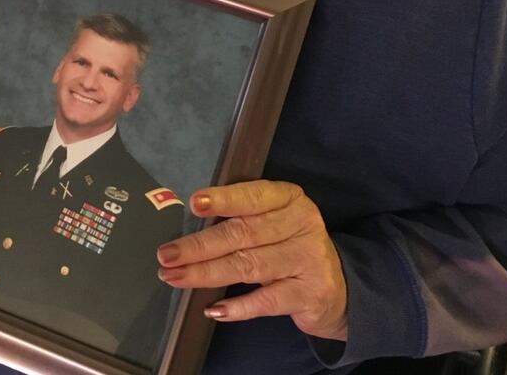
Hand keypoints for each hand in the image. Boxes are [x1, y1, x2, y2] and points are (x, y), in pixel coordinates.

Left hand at [157, 180, 347, 340]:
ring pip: (248, 266)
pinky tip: (213, 309)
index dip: (225, 200)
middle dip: (200, 246)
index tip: (195, 203)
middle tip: (166, 255)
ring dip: (206, 273)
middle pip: (242, 234)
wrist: (340, 288)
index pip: (254, 196)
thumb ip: (242, 219)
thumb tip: (187, 229)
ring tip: (174, 277)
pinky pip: (266, 301)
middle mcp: (301, 224)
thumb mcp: (275, 223)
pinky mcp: (309, 294)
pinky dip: (238, 306)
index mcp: (289, 199)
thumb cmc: (290, 246)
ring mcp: (307, 260)